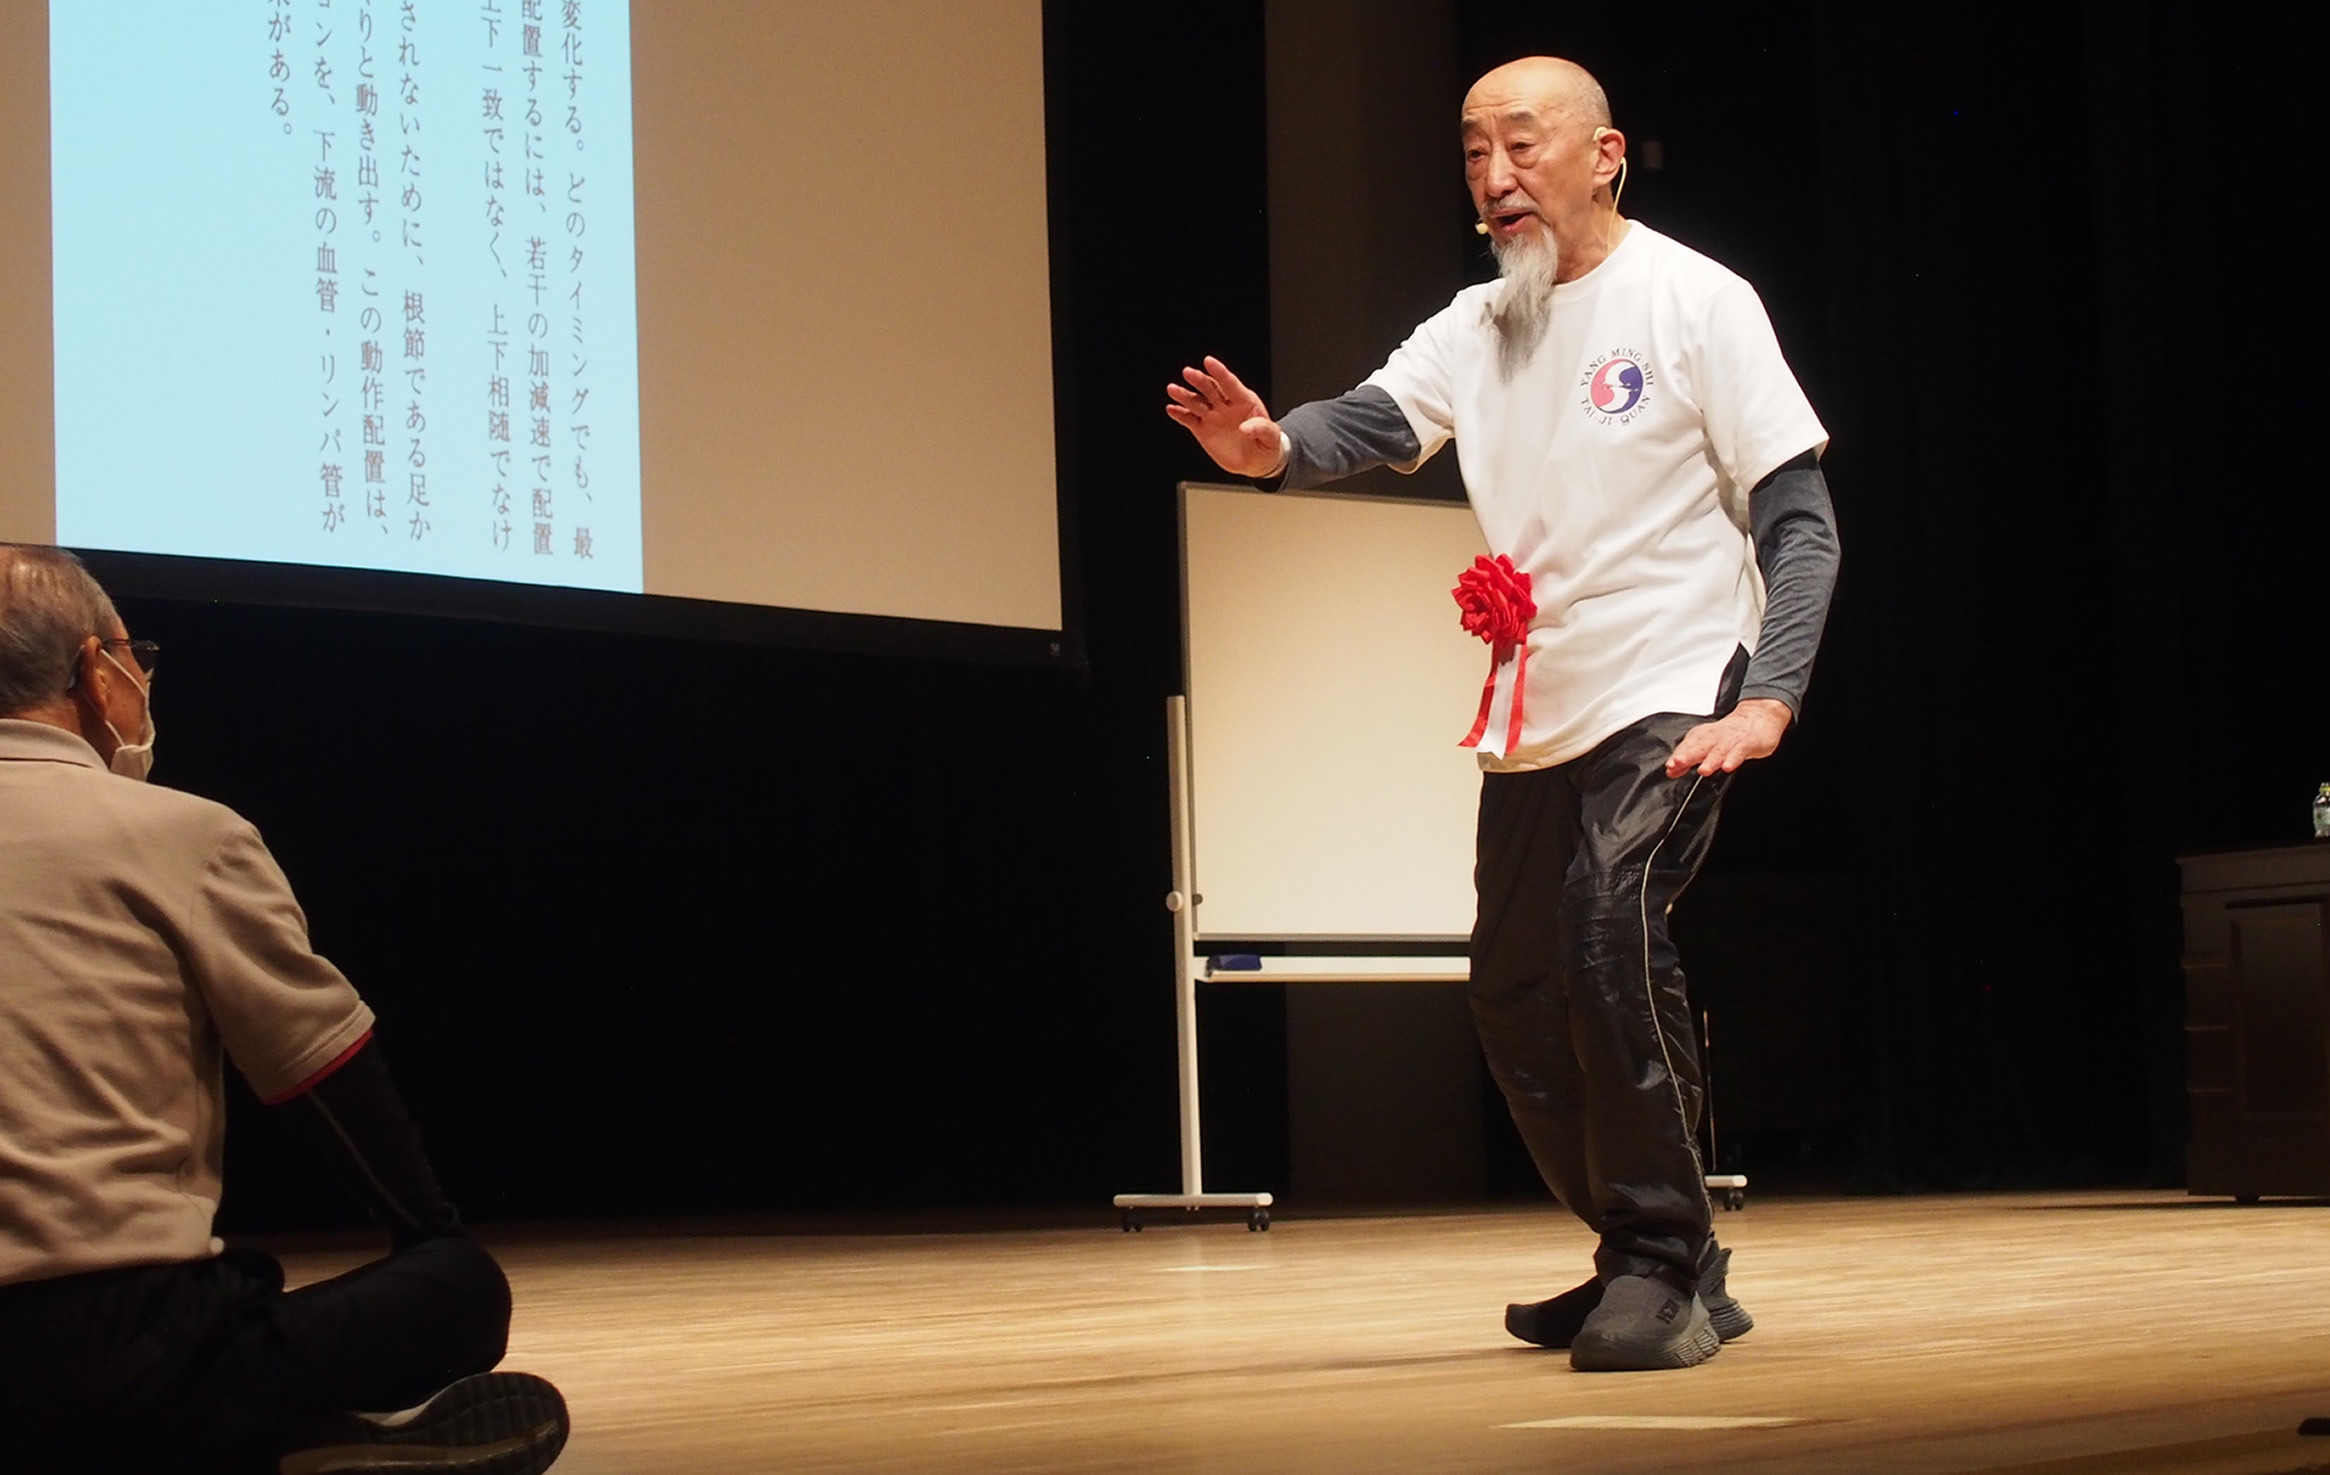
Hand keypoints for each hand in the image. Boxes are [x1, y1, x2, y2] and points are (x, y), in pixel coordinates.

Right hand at [1164, 356, 1284, 476]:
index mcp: (1245, 402)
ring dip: (1185, 395)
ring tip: (1173, 389)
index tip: (1209, 361)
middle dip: (1199, 380)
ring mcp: (1213, 416)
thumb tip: (1245, 428)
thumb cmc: (1268, 446)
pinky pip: (1189, 419)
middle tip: (1188, 373)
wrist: (1257, 462)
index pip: (1230, 383)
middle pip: (1210, 388)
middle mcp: (1226, 405)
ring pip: (1197, 402)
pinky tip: (1171, 409)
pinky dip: (1180, 414)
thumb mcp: (1272, 438)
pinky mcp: (1203, 429)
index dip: (1220, 372)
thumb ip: (1262, 429)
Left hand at [1665, 698, 1792, 777]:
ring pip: (1719, 749)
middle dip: (1688, 755)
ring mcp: (1732, 739)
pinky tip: (1727, 766)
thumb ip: (1688, 758)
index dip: (1678, 755)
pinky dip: (1733, 758)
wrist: (1758, 716)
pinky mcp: (1748, 743)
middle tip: (1677, 763)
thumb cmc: (1731, 734)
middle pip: (1700, 745)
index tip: (1670, 766)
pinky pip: (1740, 751)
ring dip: (1711, 760)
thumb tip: (1671, 769)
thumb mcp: (1708, 745)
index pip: (1687, 745)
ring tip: (1703, 770)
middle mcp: (1716, 736)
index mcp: (1704, 735)